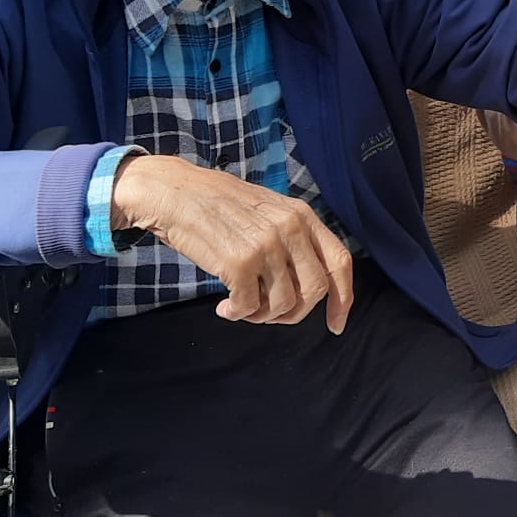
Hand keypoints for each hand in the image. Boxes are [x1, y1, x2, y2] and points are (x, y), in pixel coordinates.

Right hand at [111, 154, 354, 329]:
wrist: (173, 192)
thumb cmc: (217, 205)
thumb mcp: (267, 209)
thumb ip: (292, 238)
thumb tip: (311, 285)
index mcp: (302, 215)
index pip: (340, 262)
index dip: (343, 299)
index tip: (335, 324)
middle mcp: (290, 229)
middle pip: (314, 291)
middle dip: (295, 313)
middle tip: (269, 315)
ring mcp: (266, 246)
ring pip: (283, 304)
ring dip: (262, 316)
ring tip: (242, 306)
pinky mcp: (239, 263)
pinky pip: (250, 307)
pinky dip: (238, 314)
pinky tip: (224, 306)